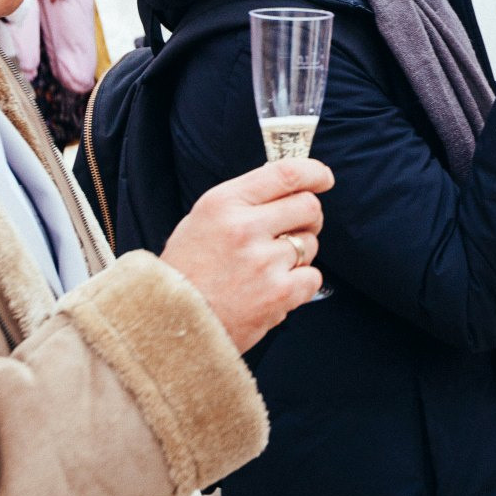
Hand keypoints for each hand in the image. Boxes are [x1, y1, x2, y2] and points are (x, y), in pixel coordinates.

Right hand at [159, 159, 331, 352]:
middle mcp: (244, 227)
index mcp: (224, 202)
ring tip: (268, 268)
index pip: (285, 174)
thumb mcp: (202, 220)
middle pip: (308, 206)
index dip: (313, 173)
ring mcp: (263, 261)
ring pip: (311, 243)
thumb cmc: (186, 270)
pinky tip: (274, 288)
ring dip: (299, 254)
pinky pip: (313, 277)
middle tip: (296, 229)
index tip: (324, 178)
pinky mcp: (278, 293)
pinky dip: (300, 283)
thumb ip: (243, 201)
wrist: (171, 323)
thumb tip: (288, 186)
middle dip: (308, 217)